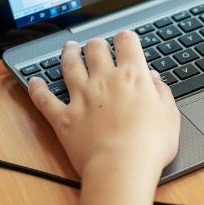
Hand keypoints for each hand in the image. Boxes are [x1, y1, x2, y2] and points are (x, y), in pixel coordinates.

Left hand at [28, 31, 179, 175]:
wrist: (122, 167)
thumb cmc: (150, 145)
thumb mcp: (169, 115)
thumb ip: (161, 92)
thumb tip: (154, 78)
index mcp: (133, 77)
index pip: (127, 42)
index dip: (126, 37)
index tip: (126, 40)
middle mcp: (104, 81)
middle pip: (95, 49)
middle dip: (96, 44)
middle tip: (96, 45)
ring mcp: (81, 97)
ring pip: (69, 65)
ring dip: (68, 54)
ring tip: (69, 48)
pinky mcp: (64, 117)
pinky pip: (45, 99)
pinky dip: (37, 89)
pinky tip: (34, 82)